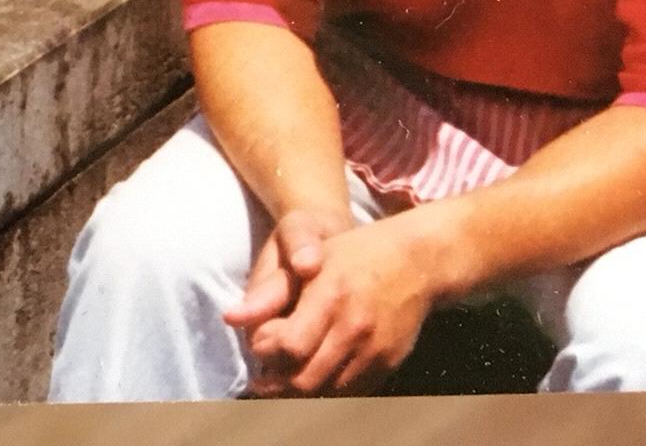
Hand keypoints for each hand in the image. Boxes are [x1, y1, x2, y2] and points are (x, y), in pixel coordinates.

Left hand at [235, 210, 434, 396]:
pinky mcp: (388, 364)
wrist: (414, 261)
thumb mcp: (309, 256)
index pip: (288, 346)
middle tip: (262, 375)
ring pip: (327, 393)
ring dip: (300, 393)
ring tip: (283, 379)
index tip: (258, 342)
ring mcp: (374, 350)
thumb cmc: (351, 252)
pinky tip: (314, 378)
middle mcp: (354, 328)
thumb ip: (270, 289)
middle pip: (305, 379)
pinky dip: (328, 392)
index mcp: (330, 296)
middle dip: (277, 382)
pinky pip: (351, 393)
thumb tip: (230, 318)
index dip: (265, 350)